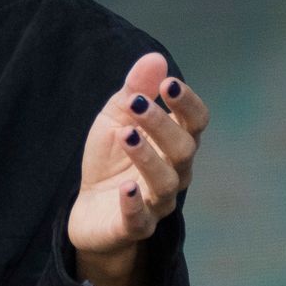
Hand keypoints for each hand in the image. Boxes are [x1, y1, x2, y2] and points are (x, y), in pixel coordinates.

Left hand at [66, 52, 209, 271]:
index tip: (168, 84)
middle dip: (161, 124)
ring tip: (126, 135)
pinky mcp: (134, 227)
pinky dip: (134, 204)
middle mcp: (175, 173)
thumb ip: (135, 91)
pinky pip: (140, 220)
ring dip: (147, 157)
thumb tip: (155, 58)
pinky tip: (125, 188)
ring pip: (165, 183)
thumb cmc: (112, 158)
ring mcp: (157, 202)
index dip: (186, 104)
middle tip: (136, 103)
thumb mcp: (116, 119)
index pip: (195, 123)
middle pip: (182, 149)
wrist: (90, 208)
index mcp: (175, 144)